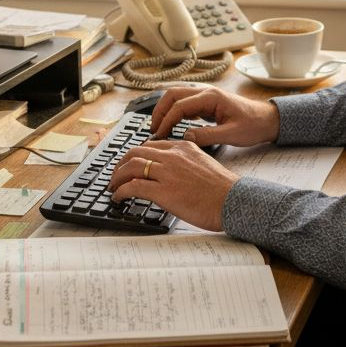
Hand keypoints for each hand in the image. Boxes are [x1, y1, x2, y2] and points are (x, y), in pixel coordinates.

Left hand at [109, 140, 238, 231]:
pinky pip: (133, 187)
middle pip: (136, 152)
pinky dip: (121, 191)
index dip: (136, 154)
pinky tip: (119, 197)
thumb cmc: (223, 189)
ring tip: (113, 186)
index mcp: (184, 147)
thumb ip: (186, 163)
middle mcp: (173, 155)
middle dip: (121, 163)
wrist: (232, 201)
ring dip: (117, 177)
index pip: (151, 145)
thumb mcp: (204, 165)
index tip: (130, 163)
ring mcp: (167, 172)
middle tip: (116, 174)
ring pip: (131, 166)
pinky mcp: (163, 191)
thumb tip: (174, 175)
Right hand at [150, 85, 279, 146]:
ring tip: (158, 127)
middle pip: (172, 94)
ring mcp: (206, 96)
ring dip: (164, 109)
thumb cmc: (253, 125)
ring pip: (176, 96)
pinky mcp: (207, 102)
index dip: (166, 120)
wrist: (267, 119)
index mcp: (211, 97)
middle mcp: (206, 92)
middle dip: (159, 111)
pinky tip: (171, 125)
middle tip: (152, 129)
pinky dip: (174, 111)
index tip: (160, 135)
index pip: (179, 105)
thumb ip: (207, 136)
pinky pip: (184, 102)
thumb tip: (185, 138)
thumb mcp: (231, 134)